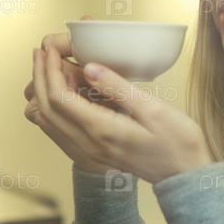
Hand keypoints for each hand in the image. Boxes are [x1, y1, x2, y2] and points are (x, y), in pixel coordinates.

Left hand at [26, 37, 212, 183]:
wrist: (185, 175)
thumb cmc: (176, 142)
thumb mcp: (153, 109)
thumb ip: (118, 88)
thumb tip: (89, 67)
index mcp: (101, 130)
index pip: (59, 98)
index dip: (49, 70)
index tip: (50, 49)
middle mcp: (88, 144)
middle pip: (45, 109)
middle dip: (39, 77)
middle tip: (40, 53)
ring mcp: (88, 152)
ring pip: (48, 123)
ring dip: (42, 93)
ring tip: (48, 68)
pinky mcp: (92, 153)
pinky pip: (59, 132)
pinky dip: (52, 109)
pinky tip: (63, 92)